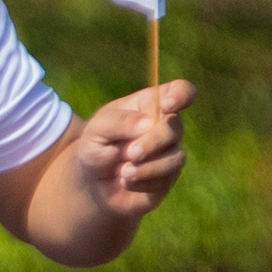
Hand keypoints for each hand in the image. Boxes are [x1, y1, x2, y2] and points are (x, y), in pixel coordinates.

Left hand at [62, 79, 190, 224]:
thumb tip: (149, 123)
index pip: (180, 91)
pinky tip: (125, 181)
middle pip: (176, 128)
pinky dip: (143, 181)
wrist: (91, 181)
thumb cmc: (96, 145)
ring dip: (149, 166)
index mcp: (151, 105)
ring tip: (124, 172)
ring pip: (176, 157)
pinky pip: (165, 179)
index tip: (167, 105)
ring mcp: (170, 153)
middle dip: (154, 141)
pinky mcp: (167, 178)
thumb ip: (119, 121)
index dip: (180, 95)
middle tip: (131, 153)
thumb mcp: (97, 129)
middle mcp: (166, 127)